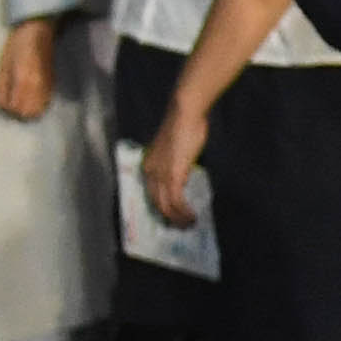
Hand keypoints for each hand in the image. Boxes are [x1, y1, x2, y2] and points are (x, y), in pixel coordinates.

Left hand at [0, 18, 57, 121]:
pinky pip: (46, 103)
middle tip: (13, 100)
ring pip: (39, 110)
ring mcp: (47, 85)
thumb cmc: (17, 45)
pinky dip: (38, 104)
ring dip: (29, 109)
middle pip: (29, 113)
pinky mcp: (52, 83)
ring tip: (22, 99)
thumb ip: (3, 87)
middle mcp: (38, 86)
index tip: (5, 99)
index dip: (8, 106)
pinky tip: (32, 96)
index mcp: (23, 80)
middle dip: (19, 110)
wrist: (38, 31)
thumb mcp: (4, 65)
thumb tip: (2, 104)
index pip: (15, 107)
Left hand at [145, 100, 208, 225]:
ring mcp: (160, 175)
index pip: (153, 193)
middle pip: (157, 204)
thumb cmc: (184, 126)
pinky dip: (184, 212)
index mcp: (148, 165)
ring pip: (166, 206)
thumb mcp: (177, 150)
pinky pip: (176, 202)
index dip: (163, 207)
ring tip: (190, 224)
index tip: (174, 217)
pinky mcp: (172, 176)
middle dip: (170, 218)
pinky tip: (192, 217)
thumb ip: (177, 165)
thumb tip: (183, 179)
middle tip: (182, 227)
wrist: (184, 113)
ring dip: (178, 218)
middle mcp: (150, 173)